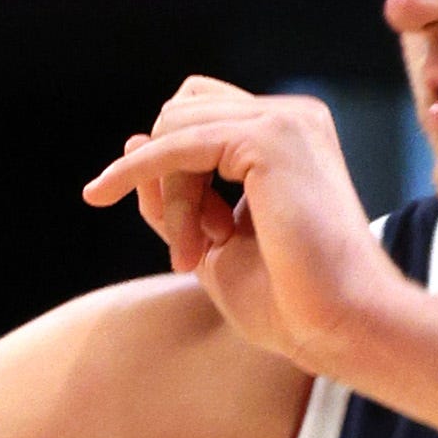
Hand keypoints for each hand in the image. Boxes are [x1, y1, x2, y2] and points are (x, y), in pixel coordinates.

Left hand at [81, 81, 423, 384]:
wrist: (333, 321)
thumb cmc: (282, 296)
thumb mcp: (208, 240)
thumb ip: (174, 197)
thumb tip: (132, 140)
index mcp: (284, 137)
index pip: (195, 119)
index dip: (168, 172)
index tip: (190, 241)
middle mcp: (290, 116)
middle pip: (180, 116)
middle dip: (166, 184)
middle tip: (194, 250)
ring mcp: (285, 120)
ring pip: (174, 129)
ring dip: (168, 199)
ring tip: (196, 254)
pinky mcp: (271, 136)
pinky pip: (175, 143)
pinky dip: (139, 174)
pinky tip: (104, 195)